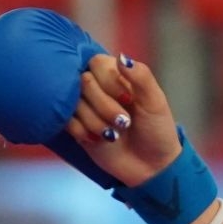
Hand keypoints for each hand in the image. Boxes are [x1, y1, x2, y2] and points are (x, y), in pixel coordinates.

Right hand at [64, 53, 182, 186]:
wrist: (151, 167)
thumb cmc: (157, 130)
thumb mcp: (155, 102)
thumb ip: (141, 76)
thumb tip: (121, 56)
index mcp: (115, 74)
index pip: (96, 63)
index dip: (109, 82)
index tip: (128, 100)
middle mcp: (97, 87)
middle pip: (83, 82)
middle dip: (105, 106)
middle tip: (124, 123)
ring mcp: (84, 106)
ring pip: (73, 103)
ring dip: (96, 122)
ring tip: (114, 135)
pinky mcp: (76, 126)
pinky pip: (65, 121)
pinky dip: (83, 132)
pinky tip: (99, 140)